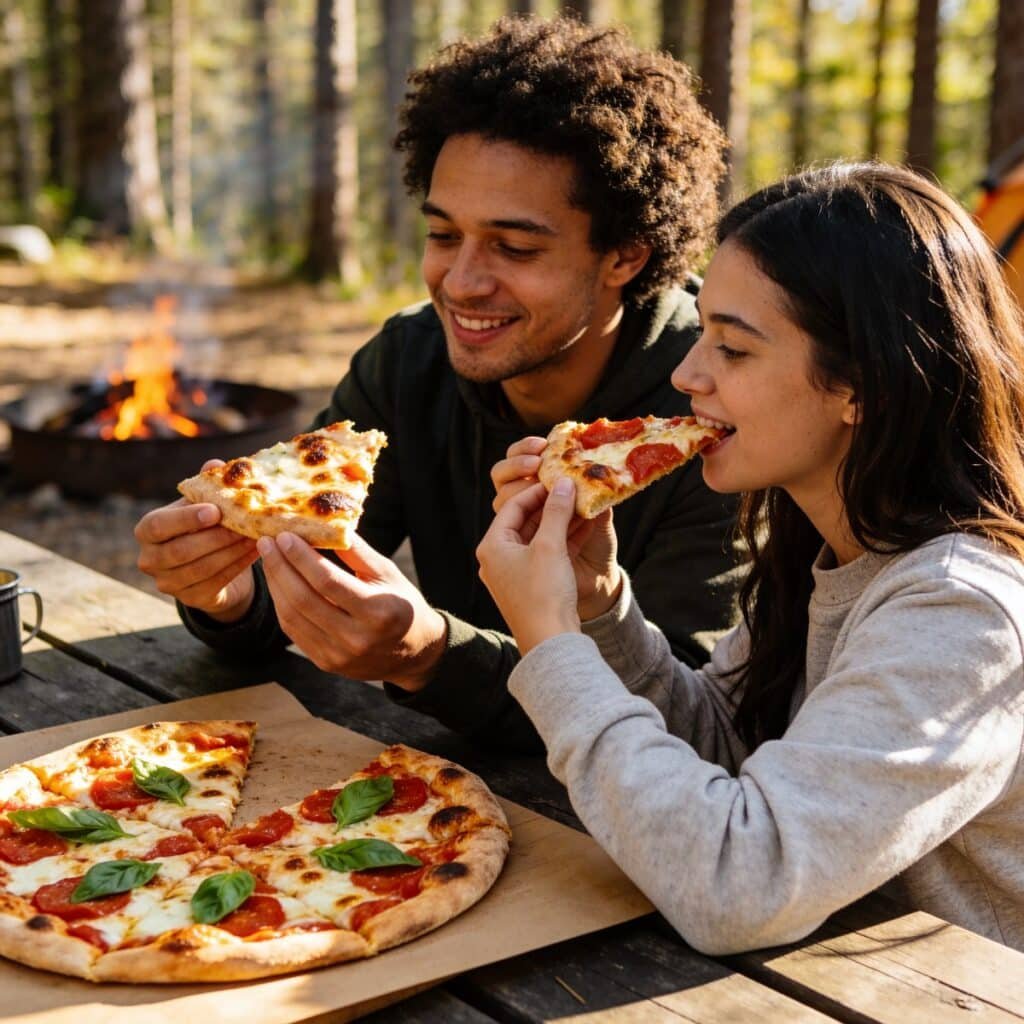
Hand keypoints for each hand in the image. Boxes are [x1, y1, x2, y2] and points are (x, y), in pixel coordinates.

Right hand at [134, 462, 257, 621]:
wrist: (211, 564)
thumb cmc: (203, 527)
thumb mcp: (203, 506)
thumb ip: (206, 486)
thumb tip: (216, 465)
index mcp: (147, 530)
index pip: (159, 525)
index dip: (186, 519)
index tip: (215, 511)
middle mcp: (149, 559)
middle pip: (181, 550)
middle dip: (217, 538)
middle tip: (245, 526)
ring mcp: (167, 583)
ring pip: (201, 568)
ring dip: (231, 552)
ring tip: (255, 538)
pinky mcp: (189, 599)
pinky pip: (216, 582)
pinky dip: (238, 566)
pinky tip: (256, 553)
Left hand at [255, 531, 446, 691]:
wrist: (414, 653)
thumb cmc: (402, 604)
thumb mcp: (387, 573)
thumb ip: (356, 552)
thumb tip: (324, 524)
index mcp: (377, 611)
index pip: (327, 581)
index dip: (301, 557)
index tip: (285, 535)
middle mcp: (356, 638)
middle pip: (304, 599)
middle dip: (280, 567)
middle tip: (267, 542)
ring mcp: (339, 655)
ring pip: (293, 617)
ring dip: (276, 585)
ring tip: (268, 559)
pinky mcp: (326, 663)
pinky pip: (294, 632)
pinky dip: (281, 605)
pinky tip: (278, 584)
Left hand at [491, 441, 621, 621]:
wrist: (551, 642)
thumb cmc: (544, 593)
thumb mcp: (551, 546)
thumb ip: (556, 511)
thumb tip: (561, 483)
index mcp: (492, 546)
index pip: (512, 506)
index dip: (537, 490)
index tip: (559, 479)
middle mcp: (496, 558)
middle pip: (523, 520)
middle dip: (550, 505)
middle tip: (572, 488)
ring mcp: (512, 573)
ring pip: (535, 537)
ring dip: (558, 521)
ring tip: (581, 504)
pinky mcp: (529, 585)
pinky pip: (543, 553)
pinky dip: (560, 540)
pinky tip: (582, 527)